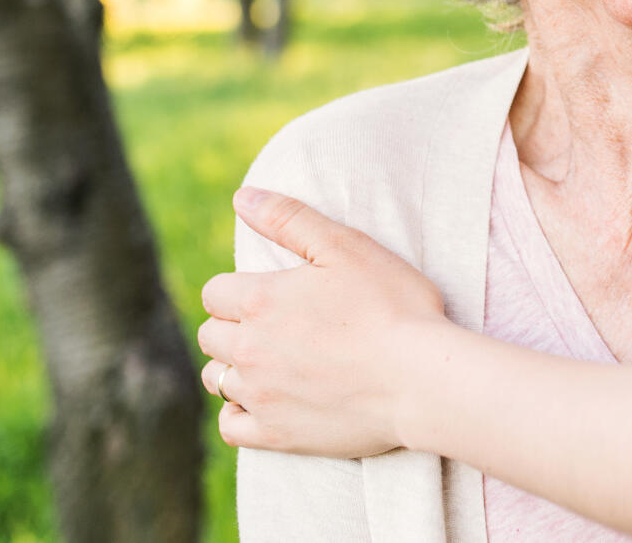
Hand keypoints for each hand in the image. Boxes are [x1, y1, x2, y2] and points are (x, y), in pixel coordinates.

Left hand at [199, 186, 449, 457]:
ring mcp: (261, 395)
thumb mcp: (347, 246)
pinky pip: (230, 427)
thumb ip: (289, 218)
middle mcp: (250, 350)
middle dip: (235, 326)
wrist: (422, 379)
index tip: (269, 293)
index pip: (215, 292)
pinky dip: (240, 413)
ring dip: (235, 367)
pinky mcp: (277, 434)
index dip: (238, 289)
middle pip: (210, 335)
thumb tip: (242, 196)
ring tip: (271, 361)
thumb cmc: (393, 306)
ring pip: (216, 380)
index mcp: (261, 301)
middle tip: (277, 325)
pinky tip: (266, 400)